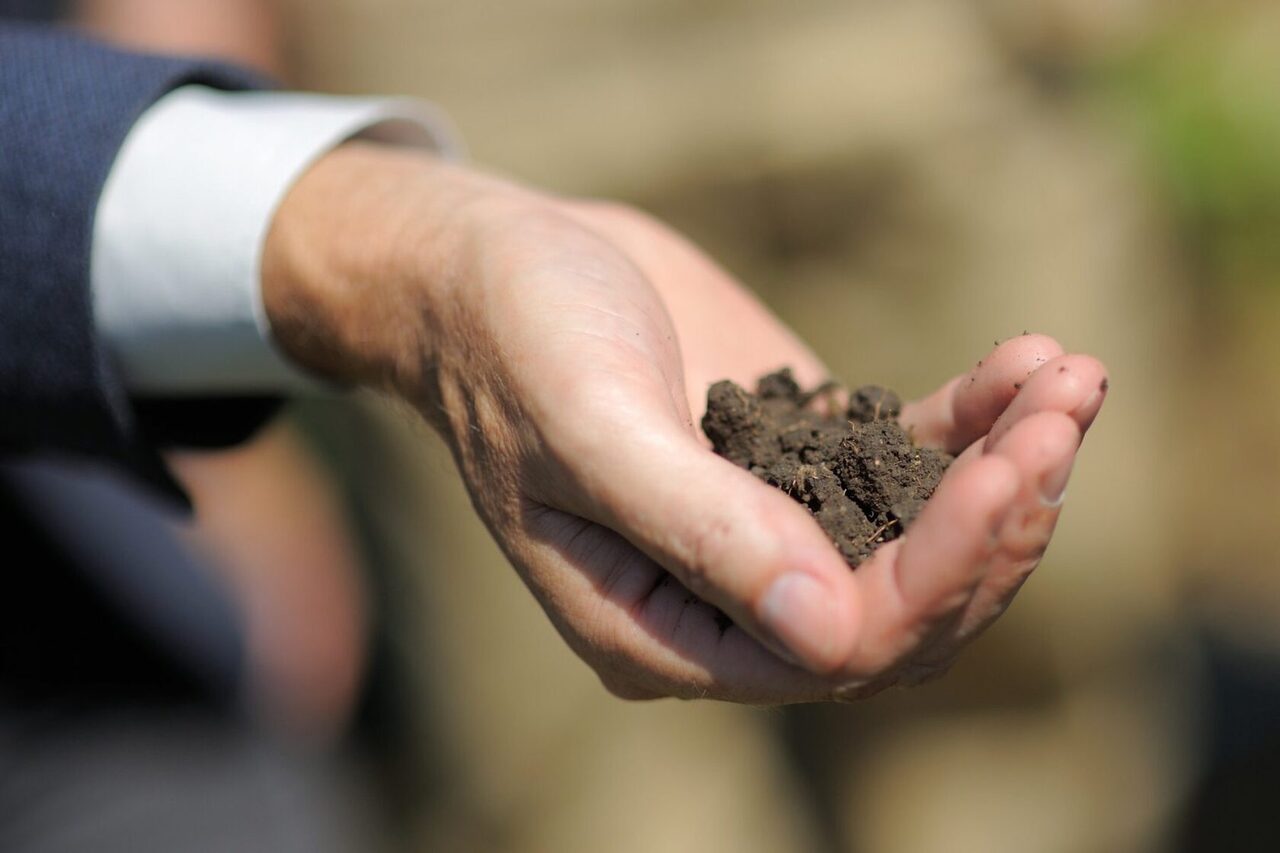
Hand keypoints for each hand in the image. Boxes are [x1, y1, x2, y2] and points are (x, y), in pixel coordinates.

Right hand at [263, 144, 1107, 702]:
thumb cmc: (515, 342)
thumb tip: (832, 630)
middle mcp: (728, 599)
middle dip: (995, 523)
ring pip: (923, 543)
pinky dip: (974, 421)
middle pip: (903, 607)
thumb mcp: (589, 429)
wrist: (496, 264)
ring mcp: (770, 529)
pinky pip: (907, 464)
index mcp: (663, 629)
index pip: (834, 649)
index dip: (936, 575)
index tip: (1005, 471)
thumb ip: (698, 533)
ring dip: (1007, 470)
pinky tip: (1027, 362)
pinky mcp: (800, 457)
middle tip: (1059, 419)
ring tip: (1068, 381)